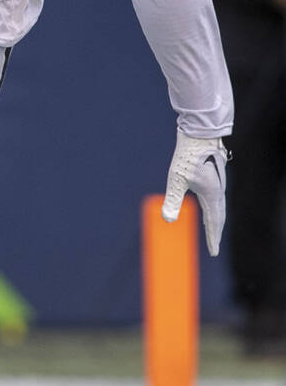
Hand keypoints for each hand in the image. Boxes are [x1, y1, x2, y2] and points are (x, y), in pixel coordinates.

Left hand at [162, 131, 226, 256]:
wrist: (200, 133)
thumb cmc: (188, 155)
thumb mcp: (177, 178)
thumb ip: (173, 199)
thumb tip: (167, 219)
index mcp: (211, 195)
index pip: (213, 222)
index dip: (213, 238)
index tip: (213, 252)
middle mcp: (218, 190)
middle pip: (218, 216)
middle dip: (215, 231)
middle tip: (214, 245)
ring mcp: (218, 182)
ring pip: (218, 206)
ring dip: (215, 220)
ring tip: (213, 229)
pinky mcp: (214, 175)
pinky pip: (216, 197)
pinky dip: (214, 207)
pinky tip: (209, 205)